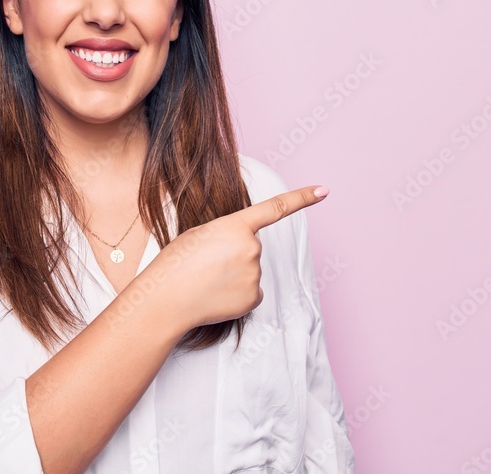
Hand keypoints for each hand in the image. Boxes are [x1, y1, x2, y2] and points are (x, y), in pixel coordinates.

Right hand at [142, 185, 329, 331]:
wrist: (166, 298)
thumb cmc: (176, 263)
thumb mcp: (200, 235)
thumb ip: (228, 235)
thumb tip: (245, 252)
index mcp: (236, 225)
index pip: (276, 208)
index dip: (302, 198)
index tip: (323, 191)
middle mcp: (252, 248)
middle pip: (251, 248)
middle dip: (234, 254)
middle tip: (206, 265)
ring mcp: (255, 274)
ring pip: (250, 271)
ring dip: (234, 275)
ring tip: (207, 281)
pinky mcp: (254, 298)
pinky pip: (250, 292)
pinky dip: (236, 294)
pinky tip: (216, 295)